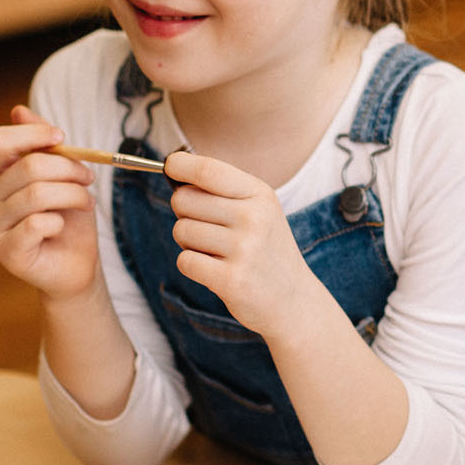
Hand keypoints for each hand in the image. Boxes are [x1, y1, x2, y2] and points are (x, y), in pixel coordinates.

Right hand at [0, 105, 99, 301]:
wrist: (76, 264)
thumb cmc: (68, 215)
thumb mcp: (62, 174)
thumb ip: (42, 144)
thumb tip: (18, 110)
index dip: (33, 134)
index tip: (62, 137)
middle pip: (27, 167)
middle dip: (69, 169)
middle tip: (89, 179)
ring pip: (37, 194)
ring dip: (73, 195)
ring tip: (87, 202)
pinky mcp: (7, 251)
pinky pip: (37, 224)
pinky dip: (60, 222)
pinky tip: (63, 227)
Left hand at [164, 152, 321, 339]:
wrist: (293, 299)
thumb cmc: (266, 249)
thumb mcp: (258, 210)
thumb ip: (222, 189)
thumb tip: (174, 168)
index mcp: (260, 195)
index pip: (208, 170)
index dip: (179, 165)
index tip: (171, 167)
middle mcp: (254, 218)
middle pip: (184, 200)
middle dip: (184, 213)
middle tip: (206, 228)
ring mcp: (244, 250)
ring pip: (181, 231)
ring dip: (189, 243)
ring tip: (217, 253)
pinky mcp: (231, 280)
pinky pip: (185, 261)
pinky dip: (192, 266)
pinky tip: (215, 270)